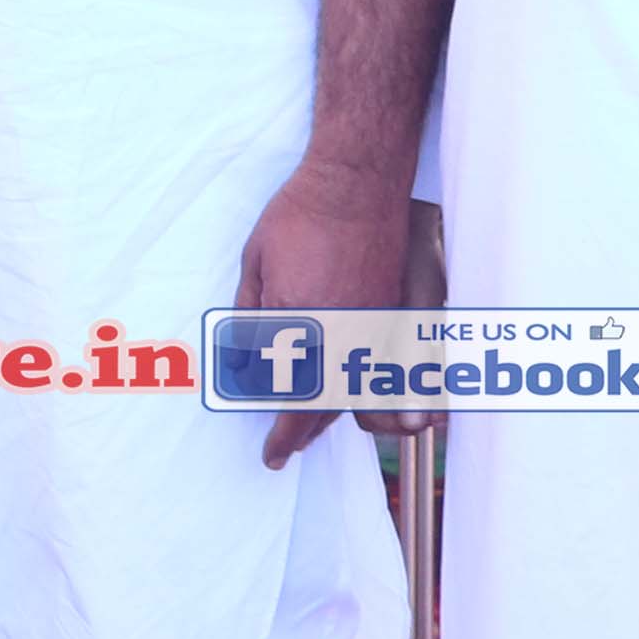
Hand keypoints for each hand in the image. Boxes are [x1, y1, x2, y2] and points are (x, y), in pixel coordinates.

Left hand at [230, 159, 423, 470]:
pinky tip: (348, 397)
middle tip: (283, 452)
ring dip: (331, 418)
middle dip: (303, 435)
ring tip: (309, 432)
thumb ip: (249, 321)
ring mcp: (373, 327)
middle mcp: (341, 335)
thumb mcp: (255, 266)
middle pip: (324, 407)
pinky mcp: (394, 314)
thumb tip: (244, 368)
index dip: (282, 435)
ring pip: (356, 394)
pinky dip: (363, 393)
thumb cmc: (298, 216)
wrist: (356, 183)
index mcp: (300, 325)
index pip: (291, 400)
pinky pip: (380, 371)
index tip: (272, 455)